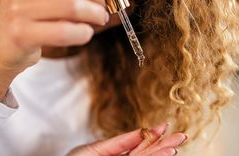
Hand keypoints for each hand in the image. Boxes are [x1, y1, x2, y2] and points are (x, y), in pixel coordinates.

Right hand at [0, 0, 119, 100]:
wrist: (2, 48)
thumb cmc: (31, 20)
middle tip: (103, 8)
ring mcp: (19, 8)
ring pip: (73, 6)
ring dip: (95, 14)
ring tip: (98, 20)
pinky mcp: (22, 32)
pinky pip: (64, 31)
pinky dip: (83, 33)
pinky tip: (85, 33)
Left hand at [67, 123, 186, 155]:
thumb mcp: (94, 150)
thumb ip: (119, 143)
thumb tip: (140, 132)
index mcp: (113, 155)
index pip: (136, 145)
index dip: (151, 135)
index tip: (164, 125)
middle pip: (145, 153)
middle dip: (163, 144)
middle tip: (182, 135)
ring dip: (161, 153)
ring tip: (177, 145)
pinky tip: (166, 154)